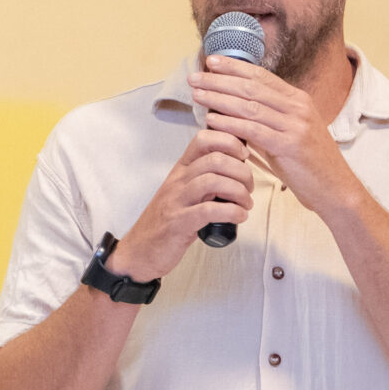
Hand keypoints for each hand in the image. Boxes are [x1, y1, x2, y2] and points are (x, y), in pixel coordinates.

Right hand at [105, 129, 252, 282]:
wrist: (139, 250)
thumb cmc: (167, 222)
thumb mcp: (186, 193)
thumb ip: (206, 180)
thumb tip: (239, 172)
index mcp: (181, 170)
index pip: (203, 139)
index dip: (229, 142)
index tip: (243, 156)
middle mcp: (178, 180)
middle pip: (215, 159)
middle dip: (242, 172)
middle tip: (249, 188)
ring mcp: (177, 201)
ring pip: (214, 181)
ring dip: (239, 192)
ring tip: (246, 204)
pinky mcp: (178, 223)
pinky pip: (208, 210)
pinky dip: (231, 212)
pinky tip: (239, 217)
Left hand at [190, 57, 363, 216]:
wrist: (336, 189)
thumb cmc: (309, 164)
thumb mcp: (290, 133)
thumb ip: (268, 119)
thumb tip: (236, 110)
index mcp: (298, 100)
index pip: (261, 76)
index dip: (234, 67)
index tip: (212, 62)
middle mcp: (298, 107)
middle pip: (252, 87)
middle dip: (220, 80)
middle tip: (195, 76)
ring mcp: (295, 124)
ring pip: (250, 105)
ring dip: (219, 98)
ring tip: (197, 94)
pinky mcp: (290, 145)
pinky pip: (254, 130)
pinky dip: (230, 123)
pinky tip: (212, 119)